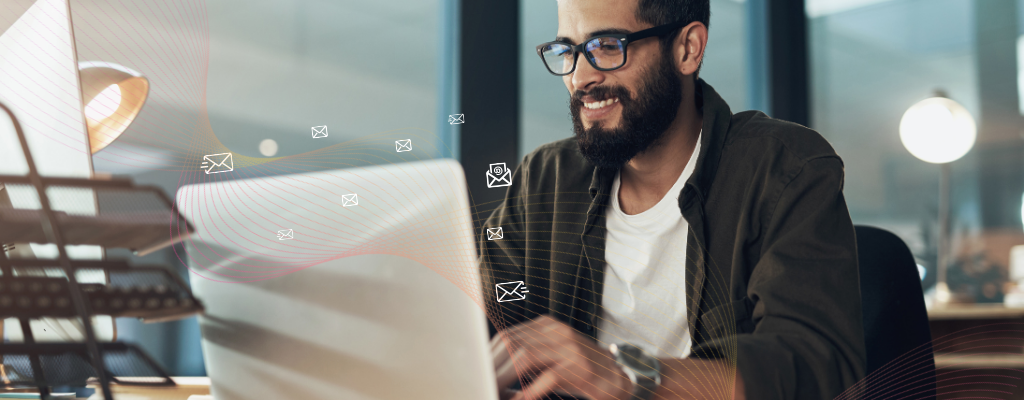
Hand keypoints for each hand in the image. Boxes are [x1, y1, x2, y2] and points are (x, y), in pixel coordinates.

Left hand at [492, 315, 631, 399]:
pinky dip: (527, 392)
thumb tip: (493, 370)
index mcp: (547, 325)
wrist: (618, 379)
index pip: (508, 335)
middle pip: (512, 343)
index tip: (476, 372)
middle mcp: (557, 331)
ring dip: (504, 378)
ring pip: (525, 357)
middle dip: (492, 367)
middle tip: (480, 384)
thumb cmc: (580, 372)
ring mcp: (569, 348)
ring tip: (492, 392)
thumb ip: (526, 358)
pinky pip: (546, 379)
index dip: (488, 355)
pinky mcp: (579, 368)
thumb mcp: (552, 357)